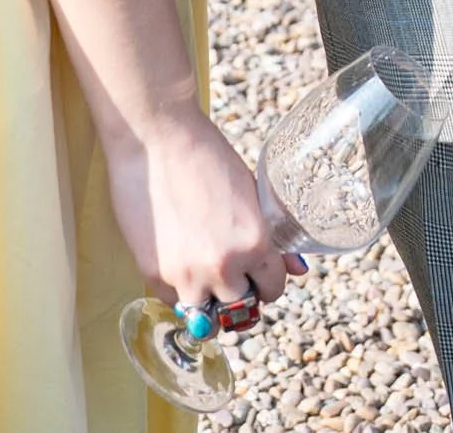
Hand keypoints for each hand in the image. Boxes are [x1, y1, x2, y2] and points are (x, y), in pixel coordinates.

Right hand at [106, 109, 298, 312]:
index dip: (267, 282)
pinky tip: (178, 258)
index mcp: (254, 244)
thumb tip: (298, 269)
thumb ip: (272, 235)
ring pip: (205, 315)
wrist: (156, 137)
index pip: (272, 290)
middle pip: (239, 309)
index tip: (260, 278)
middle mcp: (223, 267)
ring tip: (203, 271)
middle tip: (231, 274)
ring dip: (207, 297)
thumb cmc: (206, 155)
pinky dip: (178, 288)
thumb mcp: (250, 192)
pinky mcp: (154, 274)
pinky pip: (173, 300)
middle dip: (239, 292)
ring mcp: (186, 275)